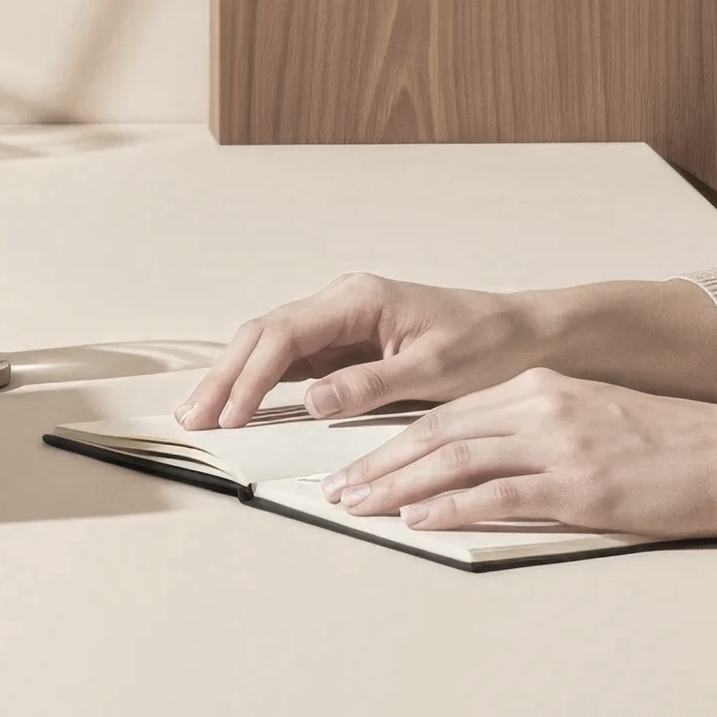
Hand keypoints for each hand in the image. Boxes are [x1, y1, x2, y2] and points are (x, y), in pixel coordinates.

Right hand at [178, 273, 548, 427]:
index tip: (229, 414)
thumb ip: (368, 384)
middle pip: (263, 335)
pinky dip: (261, 381)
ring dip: (235, 378)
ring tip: (202, 413)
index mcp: (357, 299)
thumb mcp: (434, 371)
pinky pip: (292, 359)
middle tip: (191, 416)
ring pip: (269, 345)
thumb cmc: (488, 345)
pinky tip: (241, 403)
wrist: (524, 334)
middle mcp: (340, 302)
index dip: (249, 377)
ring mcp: (340, 321)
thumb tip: (310, 401)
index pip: (284, 336)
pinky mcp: (347, 343)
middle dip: (224, 376)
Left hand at [319, 369, 716, 537]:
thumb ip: (535, 430)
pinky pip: (499, 494)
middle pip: (435, 434)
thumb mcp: (590, 417)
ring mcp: (558, 444)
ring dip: (397, 485)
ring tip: (358, 506)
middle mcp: (538, 407)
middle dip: (377, 463)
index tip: (353, 464)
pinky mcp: (580, 484)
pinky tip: (419, 520)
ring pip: (455, 461)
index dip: (390, 441)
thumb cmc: (671, 445)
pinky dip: (451, 507)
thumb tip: (482, 461)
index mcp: (536, 389)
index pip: (444, 415)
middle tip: (334, 489)